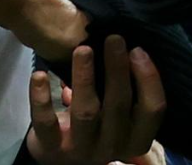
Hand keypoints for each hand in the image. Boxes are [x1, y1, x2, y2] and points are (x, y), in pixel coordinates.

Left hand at [27, 36, 165, 164]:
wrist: (61, 161)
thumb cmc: (97, 128)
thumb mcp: (119, 118)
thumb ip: (127, 92)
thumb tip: (127, 47)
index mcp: (134, 138)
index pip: (152, 110)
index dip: (149, 79)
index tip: (138, 50)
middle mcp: (112, 146)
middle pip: (119, 106)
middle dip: (117, 69)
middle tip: (113, 39)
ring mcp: (80, 149)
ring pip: (85, 112)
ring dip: (84, 78)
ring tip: (83, 49)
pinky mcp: (50, 148)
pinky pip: (46, 122)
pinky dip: (41, 98)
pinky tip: (40, 75)